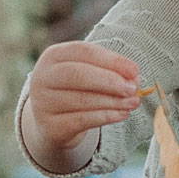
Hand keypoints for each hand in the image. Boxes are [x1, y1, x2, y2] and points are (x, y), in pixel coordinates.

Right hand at [24, 41, 141, 169]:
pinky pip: (82, 120)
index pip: (83, 51)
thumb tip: (134, 78)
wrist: (54, 121)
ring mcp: (43, 102)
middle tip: (133, 88)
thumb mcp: (89, 74)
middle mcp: (43, 77)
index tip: (135, 71)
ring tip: (133, 102)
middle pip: (78, 74)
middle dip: (110, 81)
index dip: (111, 60)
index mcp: (54, 56)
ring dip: (113, 101)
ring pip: (82, 100)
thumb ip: (110, 71)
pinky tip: (122, 114)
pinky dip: (106, 117)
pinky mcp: (51, 125)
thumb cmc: (77, 90)